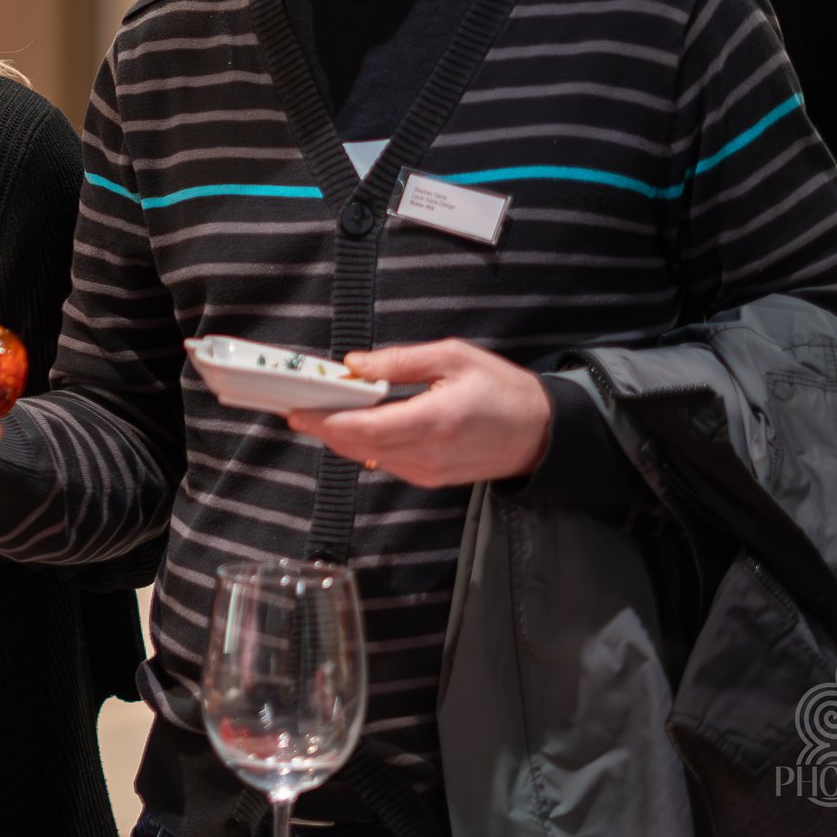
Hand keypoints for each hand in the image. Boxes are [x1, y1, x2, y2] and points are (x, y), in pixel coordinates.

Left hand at [283, 339, 551, 486]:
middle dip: (323, 427)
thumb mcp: (453, 357)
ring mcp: (428, 472)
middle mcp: (427, 454)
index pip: (363, 429)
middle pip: (357, 447)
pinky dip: (364, 445)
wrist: (540, 433)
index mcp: (433, 421)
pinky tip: (356, 424)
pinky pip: (385, 463)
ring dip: (340, 437)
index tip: (296, 408)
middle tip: (297, 405)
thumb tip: (353, 365)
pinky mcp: (429, 479)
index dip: (324, 421)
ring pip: (367, 458)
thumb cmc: (502, 389)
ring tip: (321, 410)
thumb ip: (399, 361)